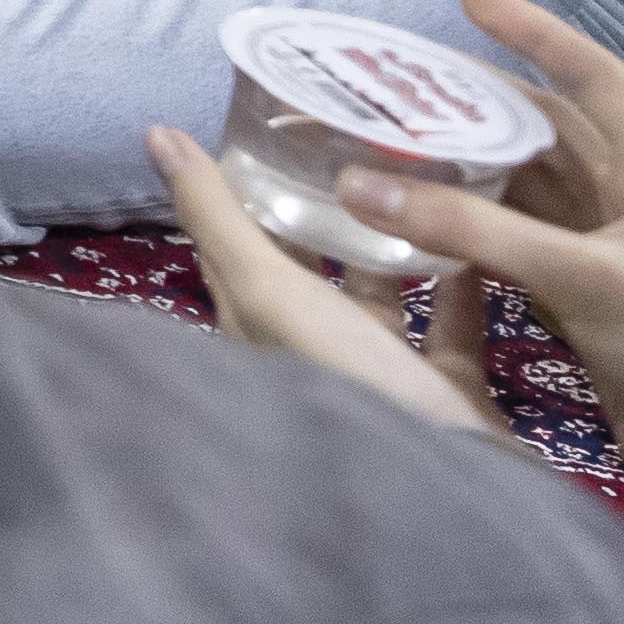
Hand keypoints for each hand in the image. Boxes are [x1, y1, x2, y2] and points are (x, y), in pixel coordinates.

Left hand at [147, 123, 504, 438]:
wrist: (440, 494)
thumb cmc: (342, 382)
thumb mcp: (267, 291)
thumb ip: (218, 216)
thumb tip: (153, 131)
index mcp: (252, 329)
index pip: (227, 248)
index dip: (231, 192)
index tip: (256, 129)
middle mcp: (307, 351)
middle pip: (305, 270)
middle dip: (317, 214)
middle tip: (343, 140)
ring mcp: (377, 376)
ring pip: (377, 299)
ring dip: (389, 247)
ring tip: (406, 179)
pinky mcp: (442, 397)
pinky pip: (449, 331)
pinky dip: (458, 288)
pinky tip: (470, 241)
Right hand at [325, 0, 623, 419]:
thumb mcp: (582, 276)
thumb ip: (470, 228)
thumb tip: (358, 181)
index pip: (595, 76)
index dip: (535, 33)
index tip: (470, 0)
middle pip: (546, 128)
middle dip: (473, 101)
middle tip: (396, 82)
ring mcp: (610, 247)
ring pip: (527, 185)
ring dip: (463, 165)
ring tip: (388, 139)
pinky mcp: (589, 295)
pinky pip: (518, 239)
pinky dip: (469, 224)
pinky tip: (419, 218)